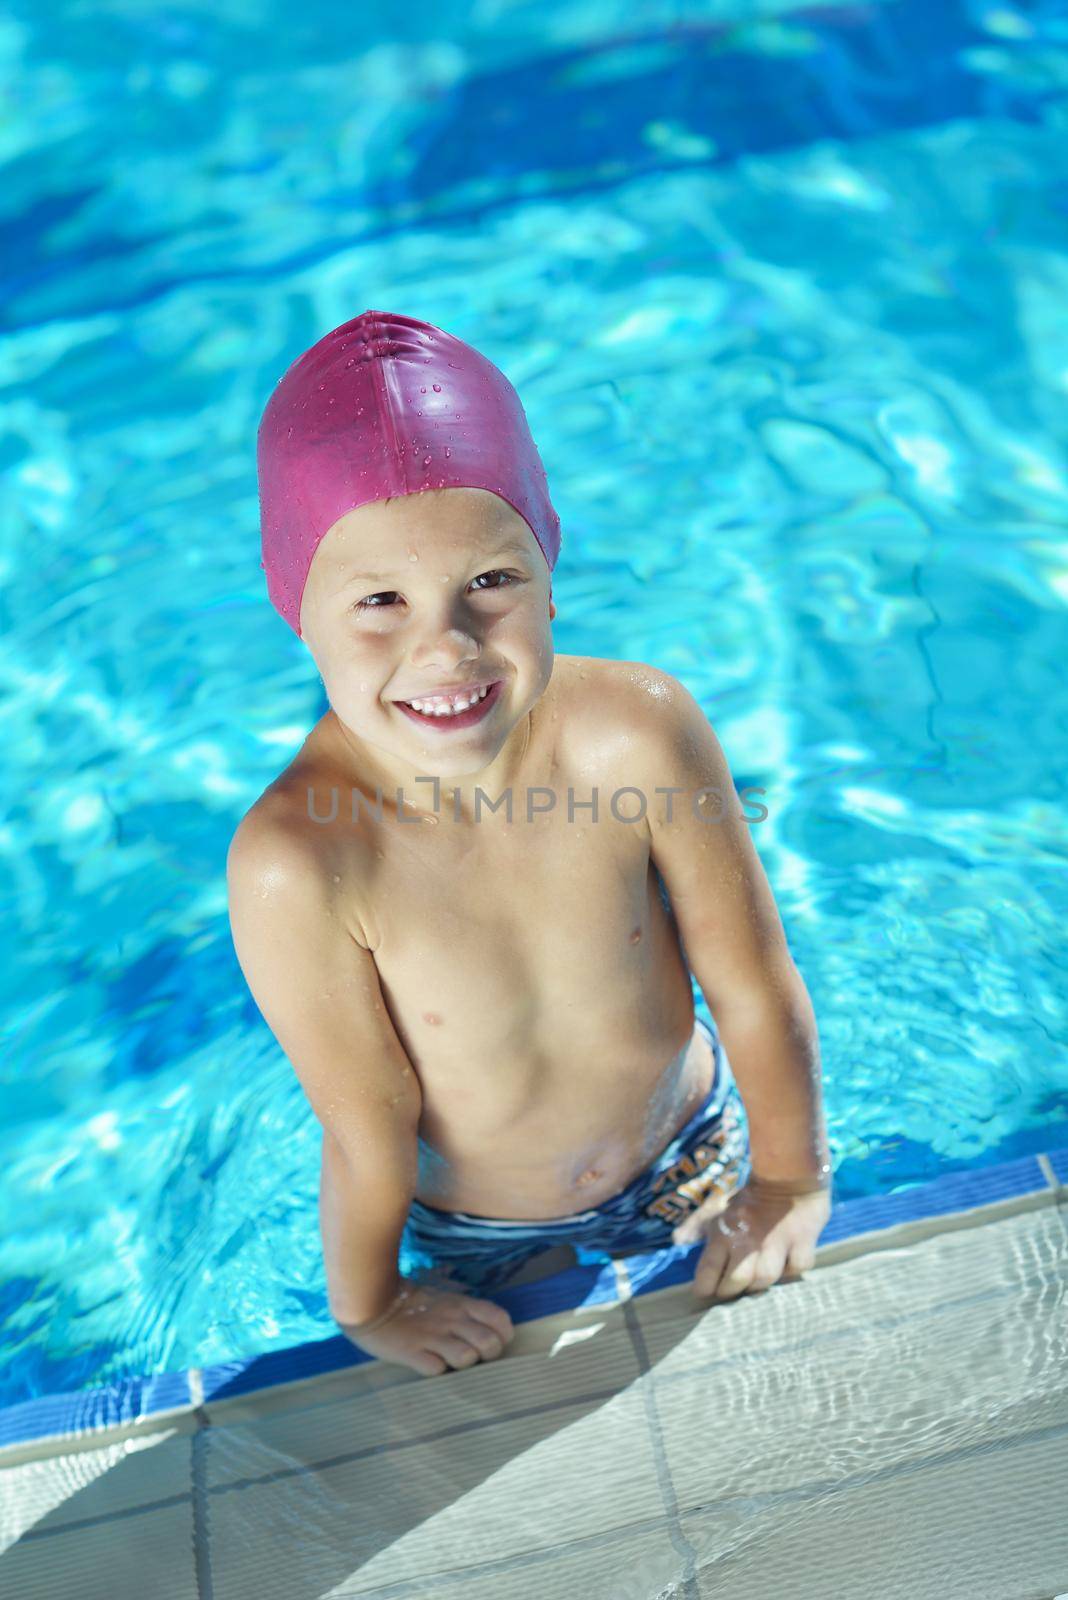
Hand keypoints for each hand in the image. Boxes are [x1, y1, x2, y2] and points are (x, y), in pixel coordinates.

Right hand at [337, 1280, 514, 1376]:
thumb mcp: (445, 1299)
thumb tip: (492, 1332)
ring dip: (463, 1365)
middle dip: (488, 1356)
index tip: (494, 1342)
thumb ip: (467, 1312)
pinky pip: (435, 1369)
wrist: (372, 1300)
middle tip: (474, 1356)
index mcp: (461, 1304)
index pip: (500, 1319)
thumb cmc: (413, 1304)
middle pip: (489, 1344)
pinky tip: (428, 1363)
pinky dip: (436, 1370)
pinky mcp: (410, 1352)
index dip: (503, 1335)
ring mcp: (431, 1336)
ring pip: (466, 1358)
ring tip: (450, 1361)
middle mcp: (451, 1319)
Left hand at [673, 1172, 831, 1301]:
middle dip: (730, 1292)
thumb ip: (696, 1225)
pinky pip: (797, 1266)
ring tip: (755, 1283)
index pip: (708, 1268)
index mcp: (726, 1232)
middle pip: (736, 1280)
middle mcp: (749, 1240)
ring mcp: (777, 1241)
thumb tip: (677, 1239)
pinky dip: (792, 1270)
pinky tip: (786, 1267)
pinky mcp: (802, 1240)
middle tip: (729, 1292)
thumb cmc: (748, 1199)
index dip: (704, 1286)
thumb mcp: (718, 1209)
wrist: (785, 1175)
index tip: (702, 1293)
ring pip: (765, 1277)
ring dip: (759, 1284)